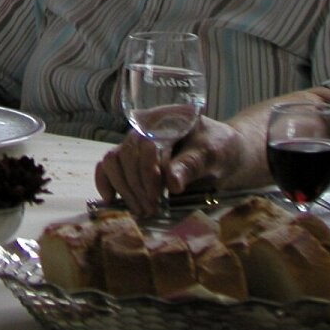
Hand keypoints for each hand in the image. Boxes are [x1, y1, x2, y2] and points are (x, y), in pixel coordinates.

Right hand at [95, 116, 247, 216]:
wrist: (223, 155)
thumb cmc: (219, 149)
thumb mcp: (212, 154)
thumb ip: (191, 164)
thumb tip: (172, 183)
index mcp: (163, 119)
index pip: (145, 144)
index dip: (148, 171)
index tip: (160, 195)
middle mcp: (143, 128)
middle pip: (126, 155)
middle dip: (137, 185)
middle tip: (152, 209)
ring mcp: (134, 144)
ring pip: (113, 161)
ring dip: (124, 188)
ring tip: (141, 210)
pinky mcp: (130, 159)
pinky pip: (108, 166)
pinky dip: (105, 181)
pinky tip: (111, 198)